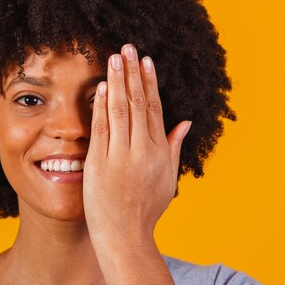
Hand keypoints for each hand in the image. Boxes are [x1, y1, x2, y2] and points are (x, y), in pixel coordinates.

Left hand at [83, 44, 191, 248]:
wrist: (125, 236)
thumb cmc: (146, 209)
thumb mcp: (168, 177)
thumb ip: (175, 146)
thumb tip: (186, 121)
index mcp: (160, 151)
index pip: (154, 108)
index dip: (149, 82)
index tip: (145, 61)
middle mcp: (142, 150)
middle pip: (137, 103)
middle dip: (131, 73)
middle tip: (127, 47)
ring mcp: (120, 156)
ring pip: (119, 110)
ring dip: (115, 82)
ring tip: (113, 58)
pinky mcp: (99, 163)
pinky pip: (100, 128)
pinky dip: (99, 106)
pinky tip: (99, 87)